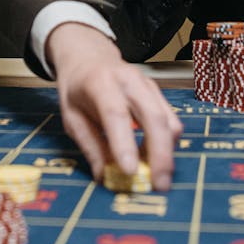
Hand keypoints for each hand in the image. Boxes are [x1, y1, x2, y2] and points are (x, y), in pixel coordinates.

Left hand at [47, 23, 182, 190]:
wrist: (89, 59)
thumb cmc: (78, 90)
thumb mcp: (72, 117)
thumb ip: (90, 147)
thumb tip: (105, 178)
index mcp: (100, 83)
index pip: (115, 113)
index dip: (124, 144)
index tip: (130, 171)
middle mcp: (129, 80)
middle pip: (153, 117)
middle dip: (160, 155)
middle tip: (158, 184)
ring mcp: (148, 85)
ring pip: (169, 120)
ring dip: (167, 153)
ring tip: (157, 177)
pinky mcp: (159, 94)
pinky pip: (171, 121)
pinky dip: (168, 144)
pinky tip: (156, 159)